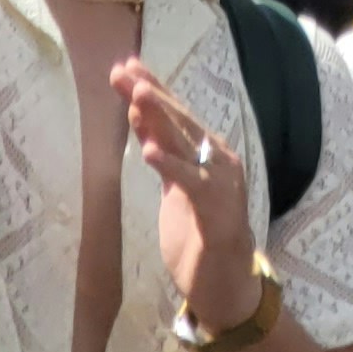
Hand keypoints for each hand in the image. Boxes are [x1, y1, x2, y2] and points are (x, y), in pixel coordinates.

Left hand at [111, 56, 257, 332]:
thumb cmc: (200, 236)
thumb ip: (161, 150)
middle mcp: (217, 159)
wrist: (227, 285)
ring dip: (161, 118)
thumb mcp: (174, 187)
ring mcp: (221, 182)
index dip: (153, 88)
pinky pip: (191, 182)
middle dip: (151, 94)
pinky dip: (170, 165)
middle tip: (125, 71)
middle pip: (179, 120)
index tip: (126, 66)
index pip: (176, 114)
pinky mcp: (217, 210)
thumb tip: (137, 111)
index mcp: (207, 152)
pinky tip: (150, 151)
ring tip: (138, 96)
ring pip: (187, 143)